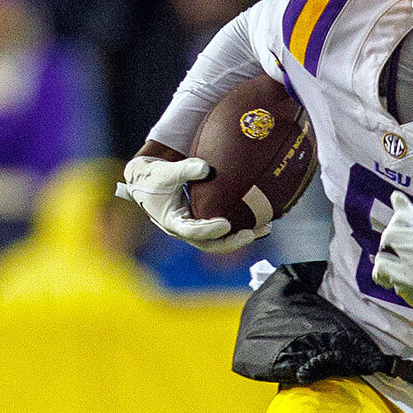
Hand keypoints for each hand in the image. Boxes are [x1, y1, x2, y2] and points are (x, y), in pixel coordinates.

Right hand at [118, 154, 264, 252]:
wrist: (146, 183)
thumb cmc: (153, 177)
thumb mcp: (165, 172)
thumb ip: (184, 169)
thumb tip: (206, 168)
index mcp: (173, 222)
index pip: (193, 232)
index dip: (209, 230)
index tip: (225, 224)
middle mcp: (186, 230)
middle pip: (211, 244)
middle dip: (233, 242)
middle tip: (252, 234)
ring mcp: (196, 229)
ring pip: (221, 240)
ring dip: (243, 236)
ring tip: (266, 228)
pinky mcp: (204, 222)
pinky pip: (224, 230)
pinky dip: (241, 226)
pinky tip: (261, 218)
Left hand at [371, 192, 412, 312]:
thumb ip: (410, 216)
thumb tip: (396, 195)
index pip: (401, 217)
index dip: (394, 231)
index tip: (401, 244)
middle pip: (389, 233)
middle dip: (386, 248)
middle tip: (396, 259)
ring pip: (383, 251)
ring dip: (383, 263)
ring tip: (395, 271)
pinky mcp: (410, 279)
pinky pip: (381, 268)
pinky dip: (380, 276)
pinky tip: (390, 281)